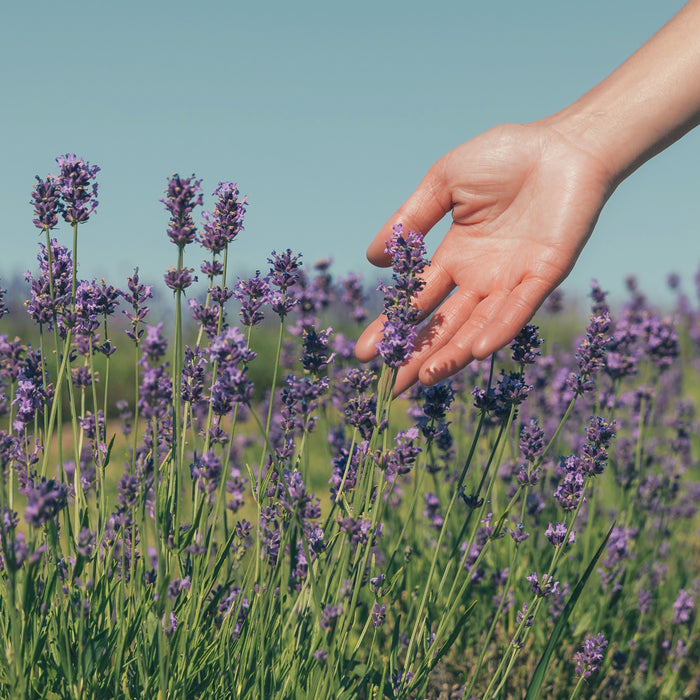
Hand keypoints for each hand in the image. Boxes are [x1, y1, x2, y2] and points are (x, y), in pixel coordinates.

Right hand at [355, 121, 613, 394]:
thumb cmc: (505, 156)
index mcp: (455, 257)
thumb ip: (411, 218)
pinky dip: (498, 329)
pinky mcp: (544, 276)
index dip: (392, 327)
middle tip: (389, 384)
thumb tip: (372, 259)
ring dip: (453, 353)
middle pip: (443, 325)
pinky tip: (476, 351)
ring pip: (477, 326)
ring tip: (425, 377)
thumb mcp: (443, 183)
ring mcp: (512, 280)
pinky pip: (519, 308)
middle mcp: (480, 277)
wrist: (563, 145)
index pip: (417, 301)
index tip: (365, 353)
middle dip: (417, 354)